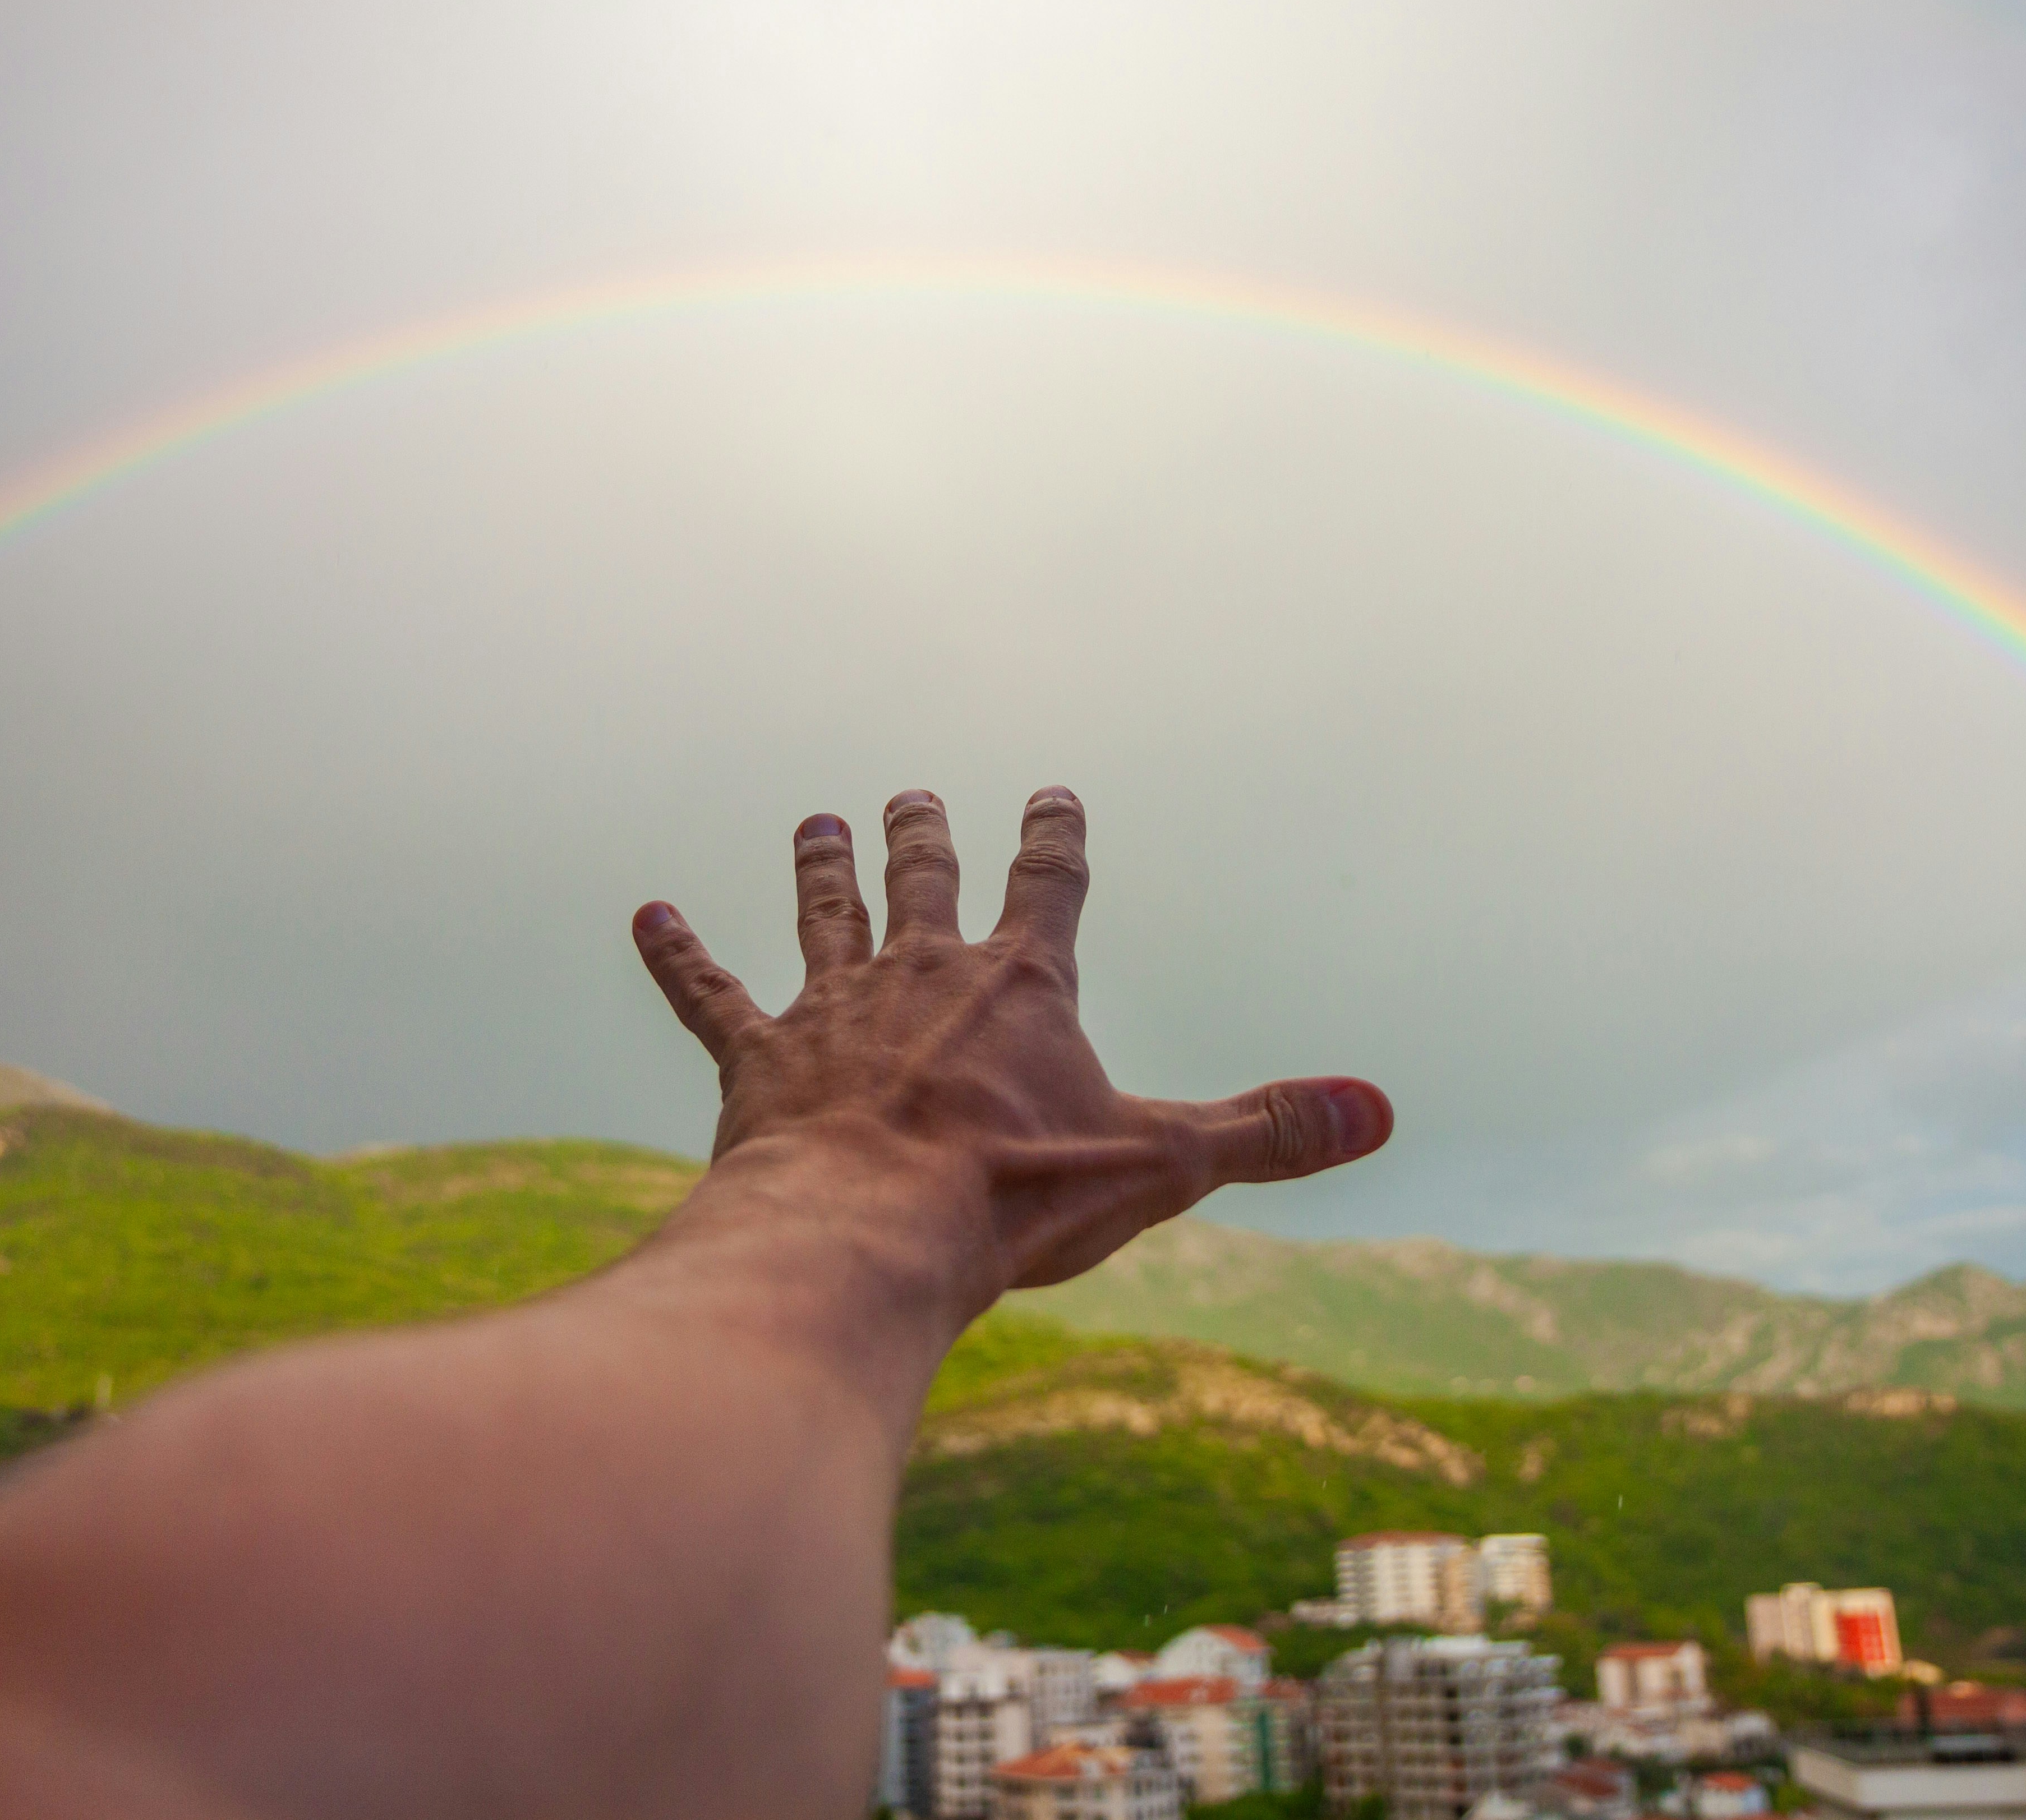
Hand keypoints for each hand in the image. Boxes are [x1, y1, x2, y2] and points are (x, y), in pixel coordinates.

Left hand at [632, 787, 1390, 1300]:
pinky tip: (644, 915)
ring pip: (823, 915)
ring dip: (821, 868)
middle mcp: (921, 976)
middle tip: (911, 797)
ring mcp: (830, 1011)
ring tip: (816, 820)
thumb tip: (1381, 1107)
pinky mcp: (756, 1060)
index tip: (1053, 791)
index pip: (1050, 884)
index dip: (1055, 836)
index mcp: (1020, 988)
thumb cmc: (1015, 1200)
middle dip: (924, 837)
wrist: (869, 1234)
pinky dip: (674, 953)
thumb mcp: (1163, 1165)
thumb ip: (1267, 1132)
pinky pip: (707, 993)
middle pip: (924, 881)